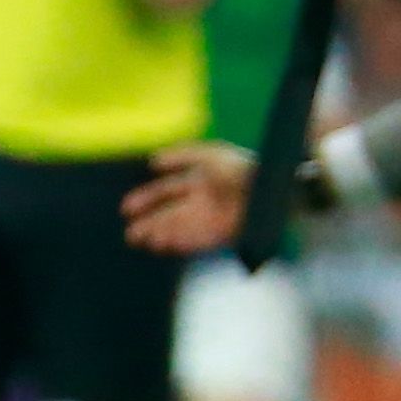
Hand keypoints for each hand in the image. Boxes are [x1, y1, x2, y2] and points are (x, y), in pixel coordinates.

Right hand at [122, 142, 252, 254]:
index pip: (166, 191)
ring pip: (178, 229)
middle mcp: (201, 201)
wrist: (273, 188)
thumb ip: (183, 155)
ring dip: (159, 235)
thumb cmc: (244, 167)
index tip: (127, 209)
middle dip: (149, 223)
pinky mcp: (221, 234)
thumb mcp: (212, 154)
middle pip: (169, 214)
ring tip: (141, 241)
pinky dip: (178, 244)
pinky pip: (194, 241)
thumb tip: (153, 160)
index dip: (146, 199)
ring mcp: (210, 219)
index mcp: (199, 180)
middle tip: (130, 233)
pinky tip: (162, 246)